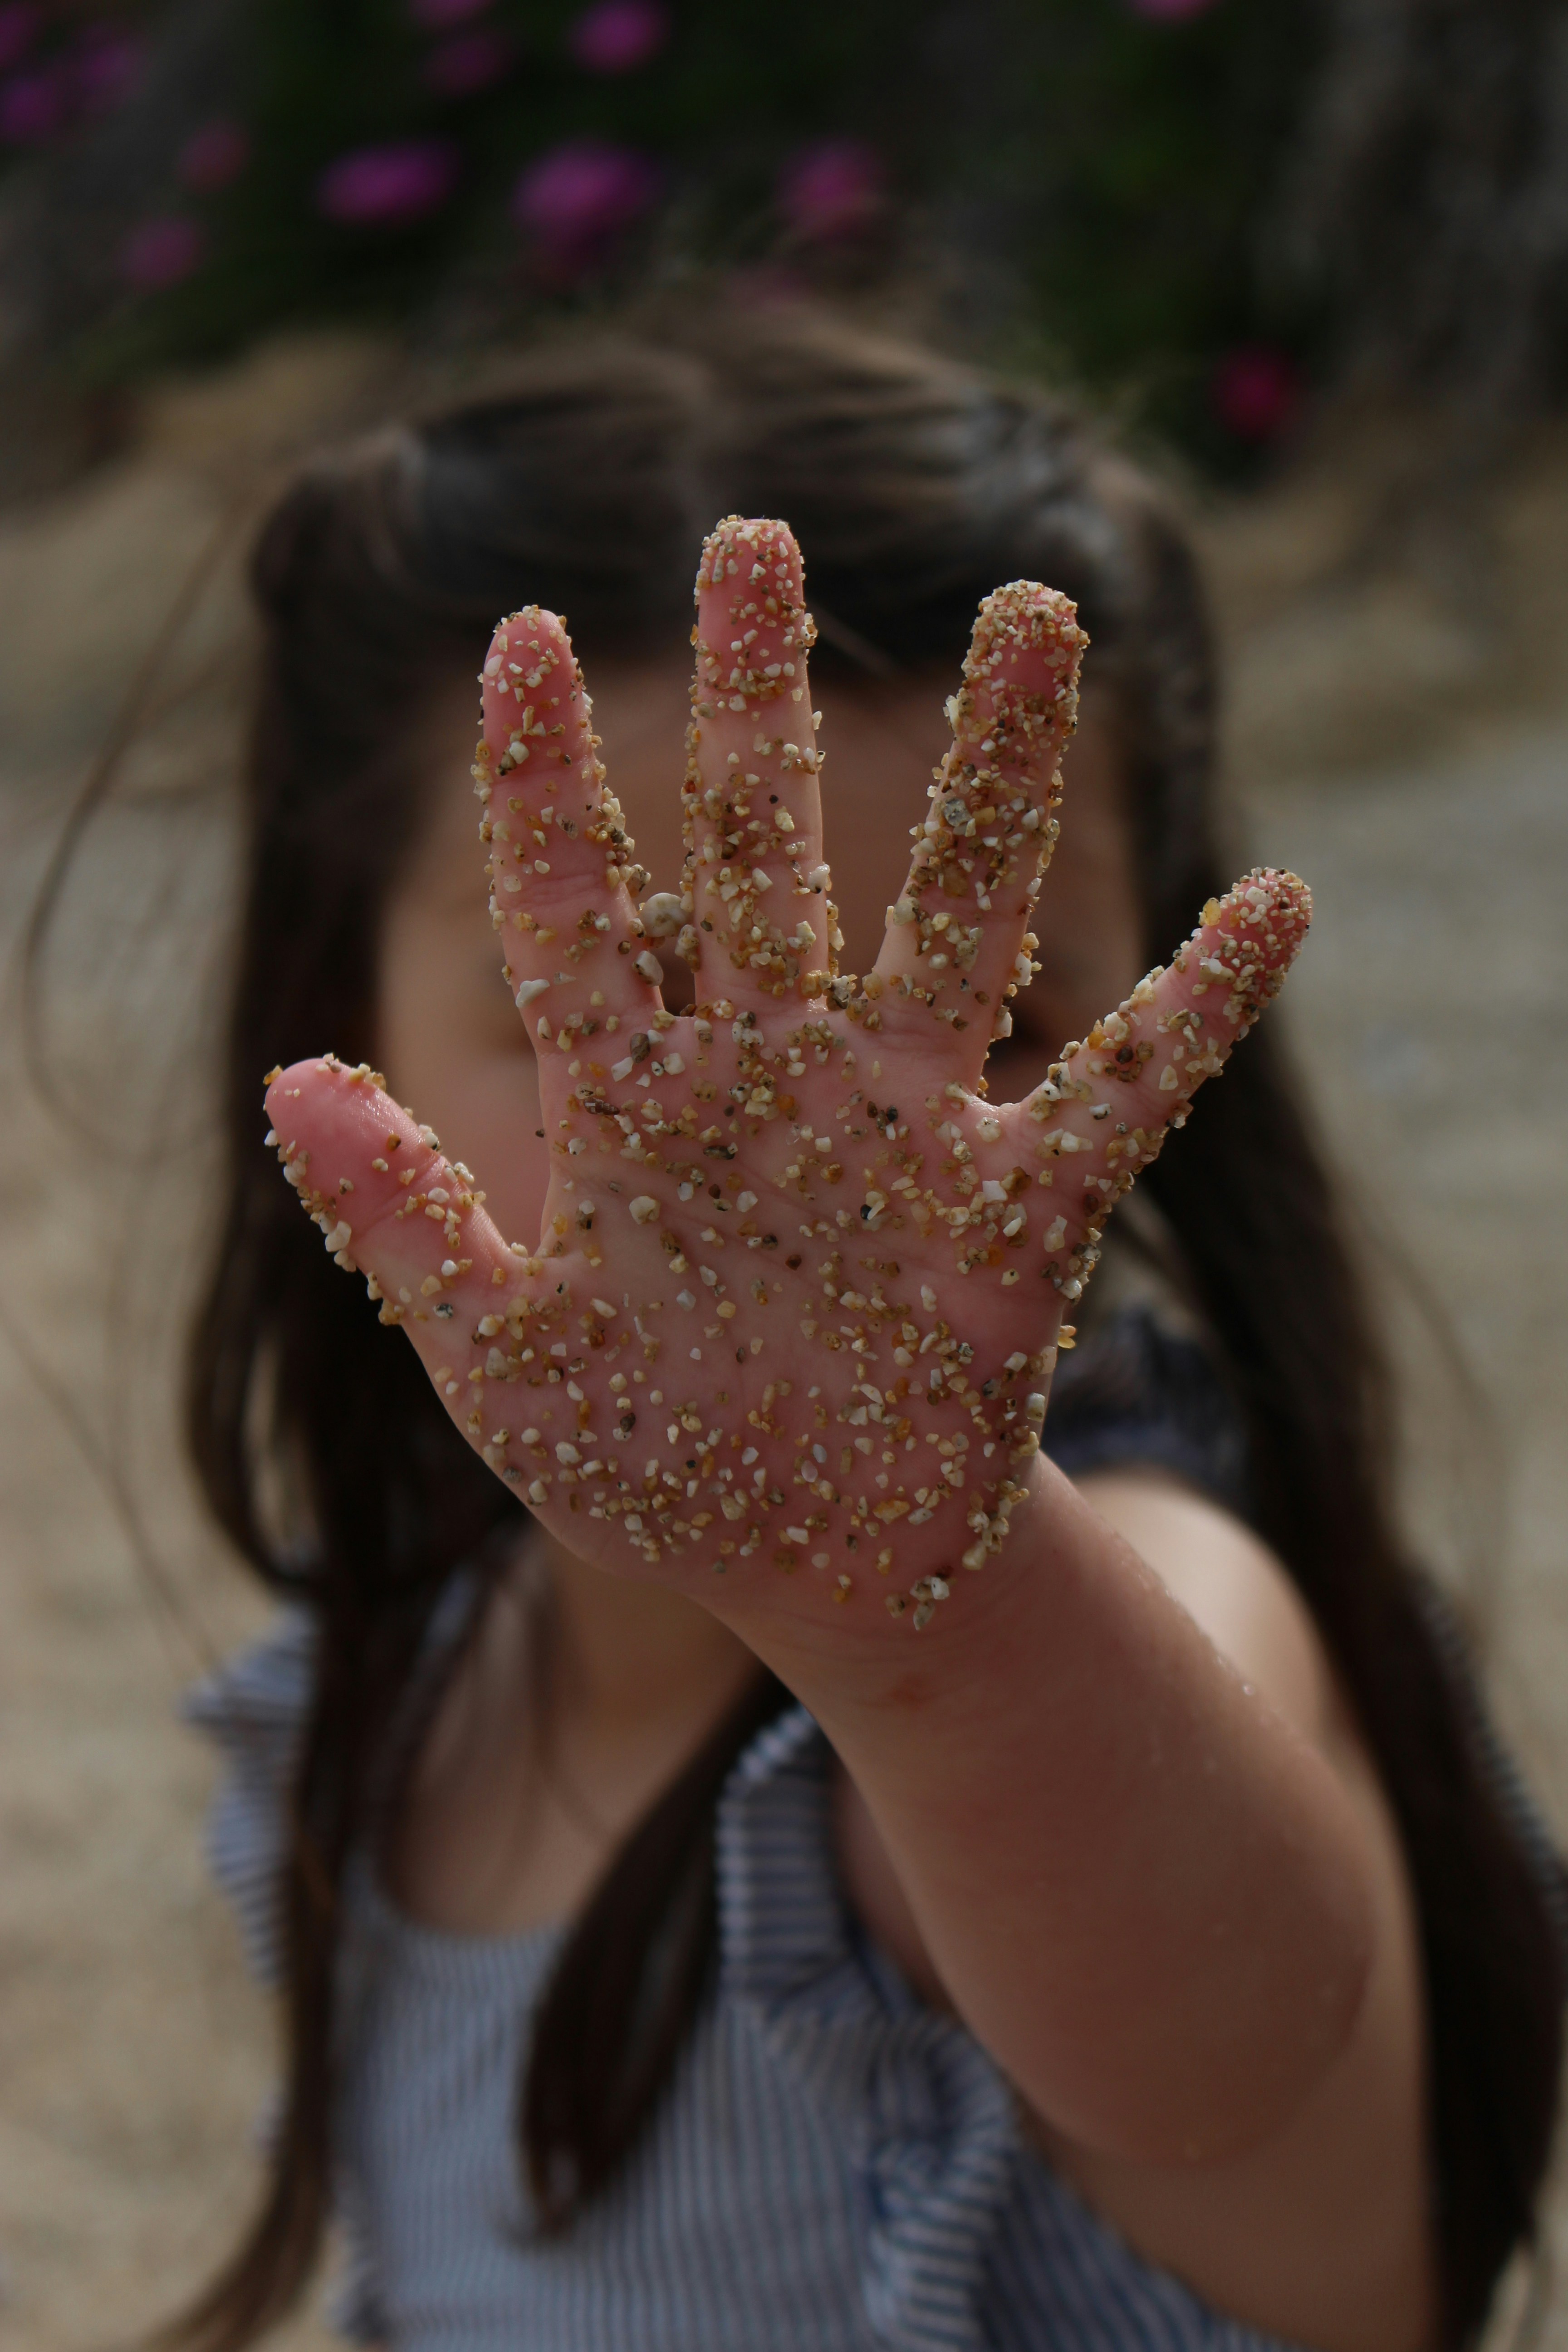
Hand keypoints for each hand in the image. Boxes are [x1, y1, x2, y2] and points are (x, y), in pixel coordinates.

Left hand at [264, 517, 1307, 1632]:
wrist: (816, 1575)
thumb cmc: (658, 1469)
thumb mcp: (501, 1362)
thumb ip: (405, 1221)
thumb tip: (286, 1074)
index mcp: (640, 1110)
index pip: (581, 912)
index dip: (549, 781)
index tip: (522, 636)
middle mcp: (776, 1080)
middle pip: (764, 855)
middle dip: (754, 701)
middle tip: (754, 540)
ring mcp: (906, 1130)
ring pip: (949, 915)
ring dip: (987, 774)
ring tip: (1031, 612)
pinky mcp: (1021, 1210)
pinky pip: (1123, 1085)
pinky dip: (1196, 1006)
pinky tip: (1275, 901)